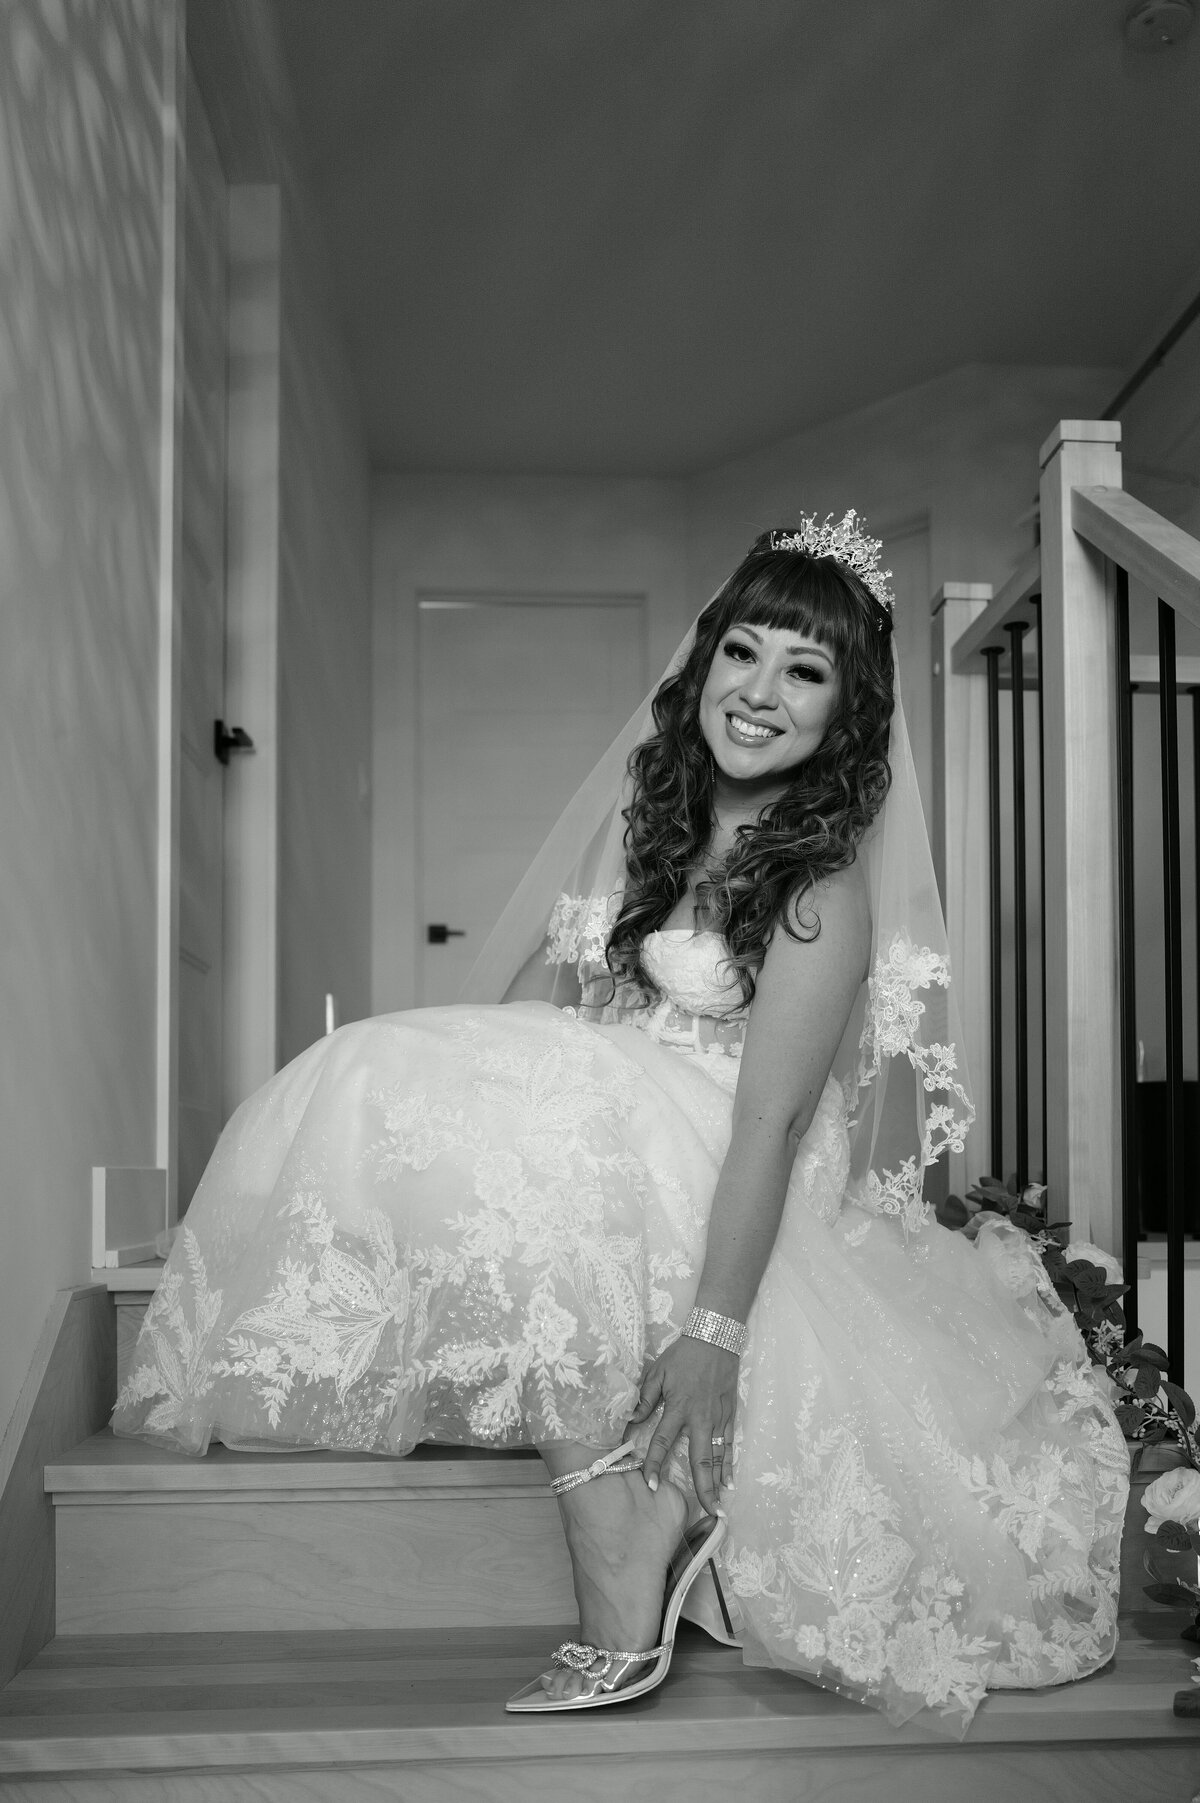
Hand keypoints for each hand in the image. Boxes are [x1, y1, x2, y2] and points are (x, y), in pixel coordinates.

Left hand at [629, 1334, 737, 1513]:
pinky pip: (730, 1444)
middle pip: (701, 1460)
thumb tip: (630, 1420)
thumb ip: (645, 1398)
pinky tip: (729, 1481)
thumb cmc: (683, 1355)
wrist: (715, 1338)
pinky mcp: (729, 1414)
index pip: (663, 1442)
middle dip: (704, 1489)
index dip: (655, 1464)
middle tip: (706, 1513)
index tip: (650, 1484)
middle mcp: (699, 1418)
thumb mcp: (658, 1372)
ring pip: (718, 1456)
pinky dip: (730, 1464)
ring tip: (718, 1506)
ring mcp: (717, 1418)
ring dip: (718, 1482)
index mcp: (678, 1408)